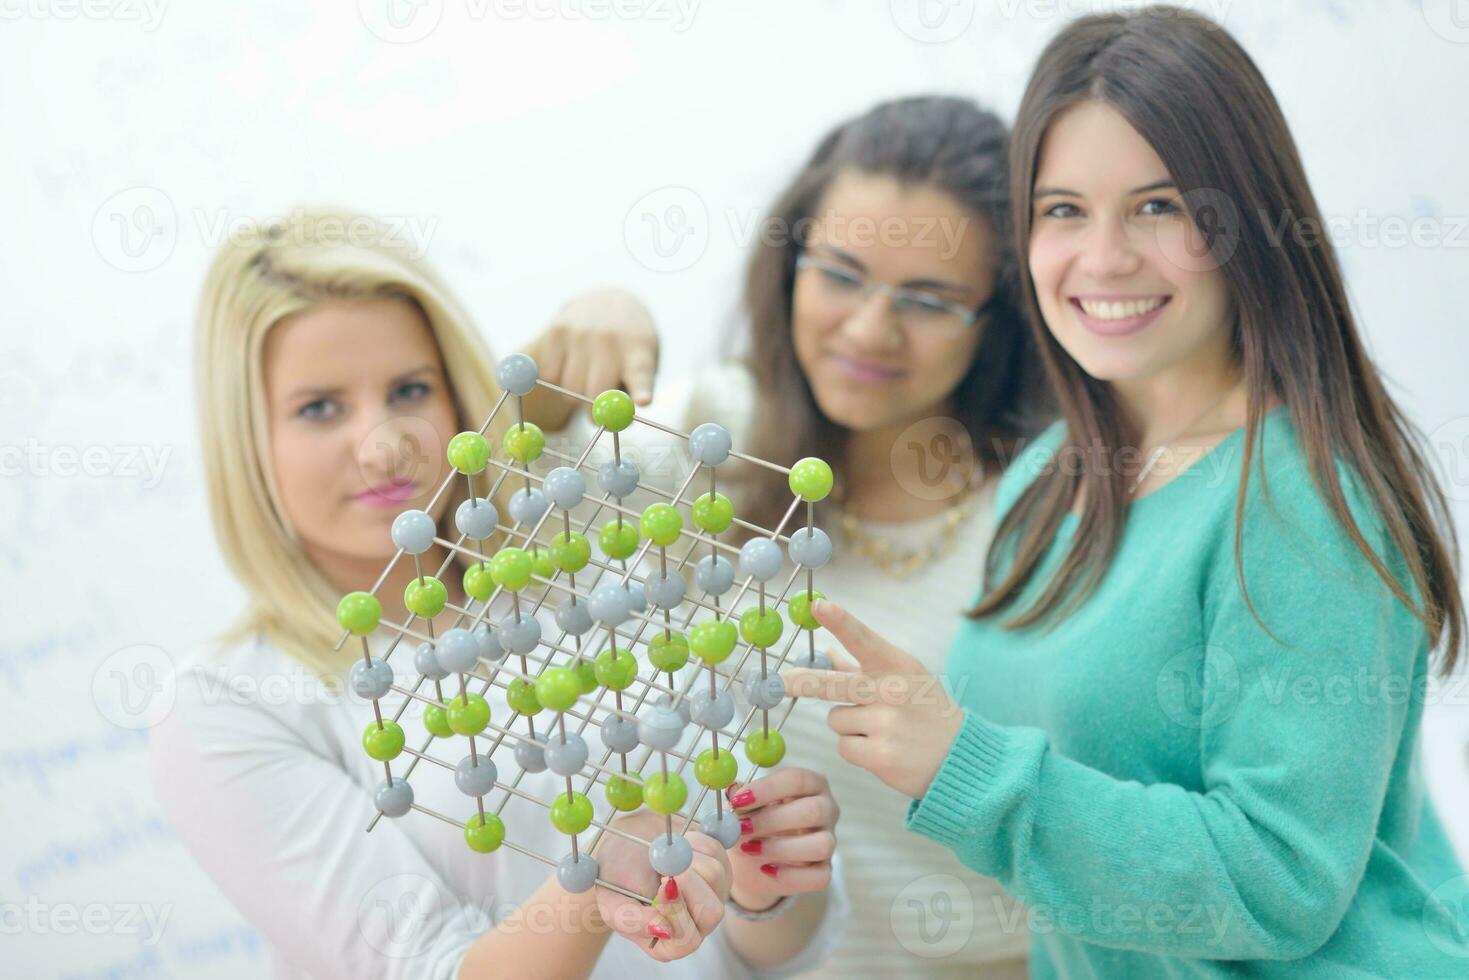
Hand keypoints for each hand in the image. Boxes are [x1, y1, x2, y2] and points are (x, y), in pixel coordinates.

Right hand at [528, 287, 658, 416]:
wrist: (606, 302)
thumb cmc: (628, 348)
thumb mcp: (642, 363)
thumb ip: (632, 393)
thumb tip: (614, 420)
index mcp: (640, 350)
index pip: (641, 373)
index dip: (642, 389)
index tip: (644, 400)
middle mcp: (611, 338)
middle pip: (596, 394)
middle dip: (595, 412)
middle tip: (599, 411)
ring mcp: (582, 333)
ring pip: (570, 390)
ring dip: (576, 395)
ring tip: (587, 378)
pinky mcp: (557, 331)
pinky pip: (550, 377)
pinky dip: (558, 379)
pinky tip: (570, 364)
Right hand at [592, 809, 730, 960]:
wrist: (624, 845)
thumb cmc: (615, 878)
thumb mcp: (610, 902)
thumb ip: (630, 919)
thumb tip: (662, 929)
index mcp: (668, 943)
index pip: (686, 941)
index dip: (677, 912)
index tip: (662, 883)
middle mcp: (695, 924)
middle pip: (712, 913)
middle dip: (689, 883)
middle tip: (666, 864)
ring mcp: (711, 897)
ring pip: (716, 878)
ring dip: (687, 858)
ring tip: (663, 854)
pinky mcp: (719, 870)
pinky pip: (717, 853)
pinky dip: (694, 842)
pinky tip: (676, 846)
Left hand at [724, 768, 836, 911]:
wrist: (755, 862)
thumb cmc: (754, 823)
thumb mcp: (745, 807)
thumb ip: (741, 798)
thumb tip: (733, 788)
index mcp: (811, 784)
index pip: (797, 779)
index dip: (767, 788)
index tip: (738, 800)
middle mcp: (827, 809)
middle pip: (812, 811)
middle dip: (771, 820)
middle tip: (740, 828)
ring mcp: (830, 841)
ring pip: (821, 844)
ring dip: (780, 848)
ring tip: (750, 849)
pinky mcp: (825, 871)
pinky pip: (818, 877)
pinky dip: (789, 875)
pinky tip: (766, 869)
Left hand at [780, 600, 965, 800]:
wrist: (962, 758)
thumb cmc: (927, 711)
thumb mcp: (906, 679)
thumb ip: (865, 666)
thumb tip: (829, 653)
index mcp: (898, 666)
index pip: (864, 639)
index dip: (840, 621)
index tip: (818, 605)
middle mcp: (891, 692)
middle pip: (831, 684)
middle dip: (801, 682)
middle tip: (778, 682)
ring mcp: (885, 725)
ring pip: (835, 718)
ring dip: (849, 725)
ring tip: (881, 730)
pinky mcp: (879, 756)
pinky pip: (843, 746)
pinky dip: (856, 749)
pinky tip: (882, 749)